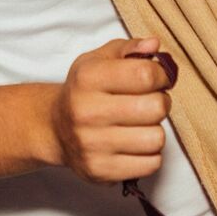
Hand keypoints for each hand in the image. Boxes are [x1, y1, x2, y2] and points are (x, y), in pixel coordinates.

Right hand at [47, 37, 174, 183]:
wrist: (55, 128)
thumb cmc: (84, 91)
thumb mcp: (99, 60)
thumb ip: (129, 48)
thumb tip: (154, 45)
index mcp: (88, 78)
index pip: (146, 74)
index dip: (162, 76)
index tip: (158, 79)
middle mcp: (87, 111)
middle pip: (155, 108)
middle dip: (160, 103)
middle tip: (149, 103)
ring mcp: (92, 144)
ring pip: (156, 138)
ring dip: (155, 131)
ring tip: (140, 125)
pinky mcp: (100, 170)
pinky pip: (151, 164)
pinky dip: (149, 155)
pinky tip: (134, 145)